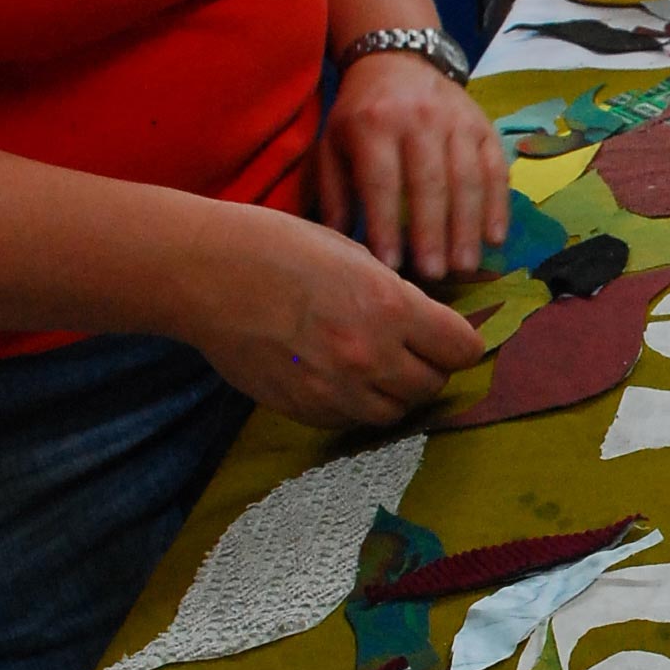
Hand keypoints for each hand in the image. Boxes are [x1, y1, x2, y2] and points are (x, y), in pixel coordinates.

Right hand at [184, 200, 484, 426]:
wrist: (207, 274)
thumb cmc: (278, 248)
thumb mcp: (354, 255)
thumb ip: (396, 295)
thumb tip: (428, 323)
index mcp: (390, 306)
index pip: (462, 349)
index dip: (459, 342)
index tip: (449, 336)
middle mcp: (370, 355)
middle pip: (432, 385)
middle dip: (428, 367)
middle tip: (409, 349)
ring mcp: (336, 389)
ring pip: (394, 412)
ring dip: (394, 392)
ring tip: (373, 364)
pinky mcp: (305, 409)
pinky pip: (352, 421)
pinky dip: (356, 405)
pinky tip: (339, 376)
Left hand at [317, 50, 512, 284]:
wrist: (397, 59)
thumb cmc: (360, 114)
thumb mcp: (332, 144)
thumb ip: (334, 193)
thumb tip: (340, 248)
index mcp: (374, 123)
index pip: (383, 181)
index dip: (387, 225)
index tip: (390, 265)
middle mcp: (418, 118)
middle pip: (430, 182)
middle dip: (433, 232)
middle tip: (436, 275)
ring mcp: (457, 120)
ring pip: (467, 178)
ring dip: (468, 226)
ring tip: (466, 266)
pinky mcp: (484, 125)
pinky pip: (496, 168)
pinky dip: (498, 205)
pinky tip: (495, 238)